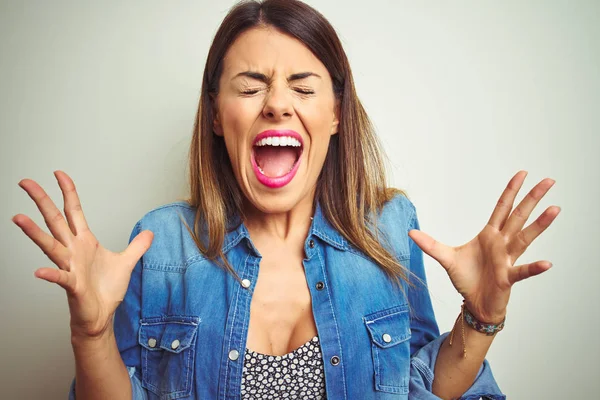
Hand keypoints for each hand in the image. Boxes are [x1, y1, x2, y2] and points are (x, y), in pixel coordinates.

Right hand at [12, 171, 152, 338]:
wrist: (101, 316)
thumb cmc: (106, 290)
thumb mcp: (127, 262)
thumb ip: (137, 246)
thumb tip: (150, 232)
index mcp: (85, 242)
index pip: (74, 211)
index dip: (68, 192)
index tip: (59, 174)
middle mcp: (73, 251)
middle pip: (55, 220)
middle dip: (41, 201)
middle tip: (26, 182)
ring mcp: (70, 267)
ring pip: (50, 245)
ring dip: (34, 233)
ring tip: (18, 218)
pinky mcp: (73, 286)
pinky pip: (60, 278)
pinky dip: (50, 274)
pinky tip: (39, 271)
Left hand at [408, 171, 559, 322]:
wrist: (474, 303)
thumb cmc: (467, 279)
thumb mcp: (445, 258)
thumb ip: (430, 244)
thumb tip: (410, 232)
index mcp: (489, 235)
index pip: (502, 208)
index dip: (511, 191)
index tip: (522, 174)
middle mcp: (502, 244)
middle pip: (519, 216)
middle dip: (533, 198)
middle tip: (549, 181)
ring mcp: (507, 259)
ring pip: (525, 238)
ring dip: (540, 224)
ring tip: (555, 209)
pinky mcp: (508, 277)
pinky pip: (522, 271)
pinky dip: (534, 267)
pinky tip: (546, 263)